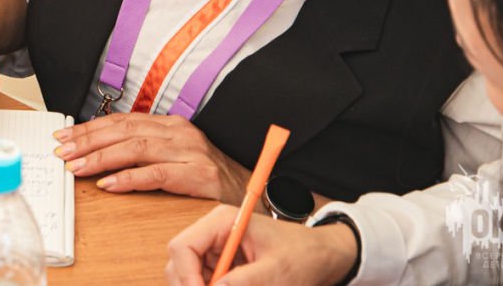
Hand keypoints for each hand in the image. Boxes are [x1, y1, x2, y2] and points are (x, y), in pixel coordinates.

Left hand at [54, 113, 250, 201]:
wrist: (253, 191)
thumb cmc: (209, 176)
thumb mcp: (176, 154)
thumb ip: (146, 149)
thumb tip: (102, 151)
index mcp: (171, 125)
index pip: (122, 121)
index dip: (90, 128)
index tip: (65, 137)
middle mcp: (179, 133)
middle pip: (124, 131)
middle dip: (88, 141)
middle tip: (64, 152)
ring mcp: (189, 152)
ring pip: (135, 149)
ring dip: (101, 158)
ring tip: (78, 167)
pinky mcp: (198, 175)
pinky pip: (155, 175)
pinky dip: (128, 179)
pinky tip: (108, 184)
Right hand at [166, 206, 356, 285]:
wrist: (322, 256)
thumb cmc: (303, 254)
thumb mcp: (277, 271)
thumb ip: (245, 281)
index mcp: (222, 222)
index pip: (183, 246)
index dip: (186, 277)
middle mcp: (213, 235)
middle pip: (180, 264)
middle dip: (190, 285)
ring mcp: (216, 251)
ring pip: (189, 277)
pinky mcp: (222, 266)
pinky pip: (205, 283)